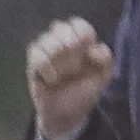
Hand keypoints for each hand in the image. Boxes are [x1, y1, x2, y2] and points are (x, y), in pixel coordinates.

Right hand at [27, 14, 116, 139]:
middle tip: (75, 65)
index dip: (82, 31)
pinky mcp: (33, 66)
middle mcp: (61, 44)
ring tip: (63, 74)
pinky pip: (34, 53)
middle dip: (69, 44)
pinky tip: (52, 79)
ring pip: (45, 39)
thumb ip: (105, 58)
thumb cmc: (85, 91)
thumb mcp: (103, 77)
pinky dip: (45, 65)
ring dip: (57, 56)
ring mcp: (46, 54)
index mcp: (80, 43)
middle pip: (59, 27)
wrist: (68, 115)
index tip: (88, 46)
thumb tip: (94, 48)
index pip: (78, 24)